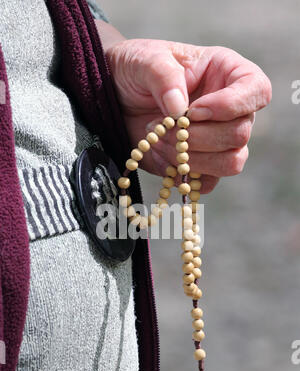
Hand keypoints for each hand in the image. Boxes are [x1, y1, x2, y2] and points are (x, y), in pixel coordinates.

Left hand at [106, 38, 271, 192]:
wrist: (115, 100)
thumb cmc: (135, 71)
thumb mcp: (145, 60)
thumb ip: (164, 76)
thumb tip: (180, 108)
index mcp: (227, 74)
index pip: (258, 90)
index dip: (231, 105)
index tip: (194, 110)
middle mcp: (230, 110)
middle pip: (240, 134)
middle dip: (198, 137)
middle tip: (163, 127)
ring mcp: (218, 141)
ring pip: (231, 163)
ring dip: (191, 158)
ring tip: (158, 142)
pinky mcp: (200, 166)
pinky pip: (207, 184)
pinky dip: (184, 177)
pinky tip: (162, 158)